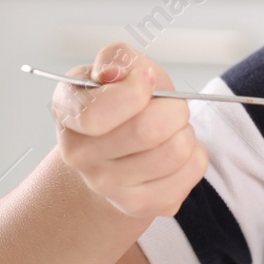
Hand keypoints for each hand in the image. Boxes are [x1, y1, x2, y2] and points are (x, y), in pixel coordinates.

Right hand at [52, 42, 208, 220]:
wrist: (118, 152)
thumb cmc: (122, 103)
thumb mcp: (118, 67)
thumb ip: (118, 58)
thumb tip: (116, 75)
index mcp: (68, 111)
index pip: (97, 114)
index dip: (135, 92)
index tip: (147, 81)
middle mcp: (78, 155)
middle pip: (148, 131)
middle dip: (173, 108)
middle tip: (169, 107)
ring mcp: (107, 186)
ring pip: (175, 151)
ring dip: (186, 132)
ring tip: (171, 130)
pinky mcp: (139, 205)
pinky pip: (192, 170)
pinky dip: (195, 153)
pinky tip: (173, 151)